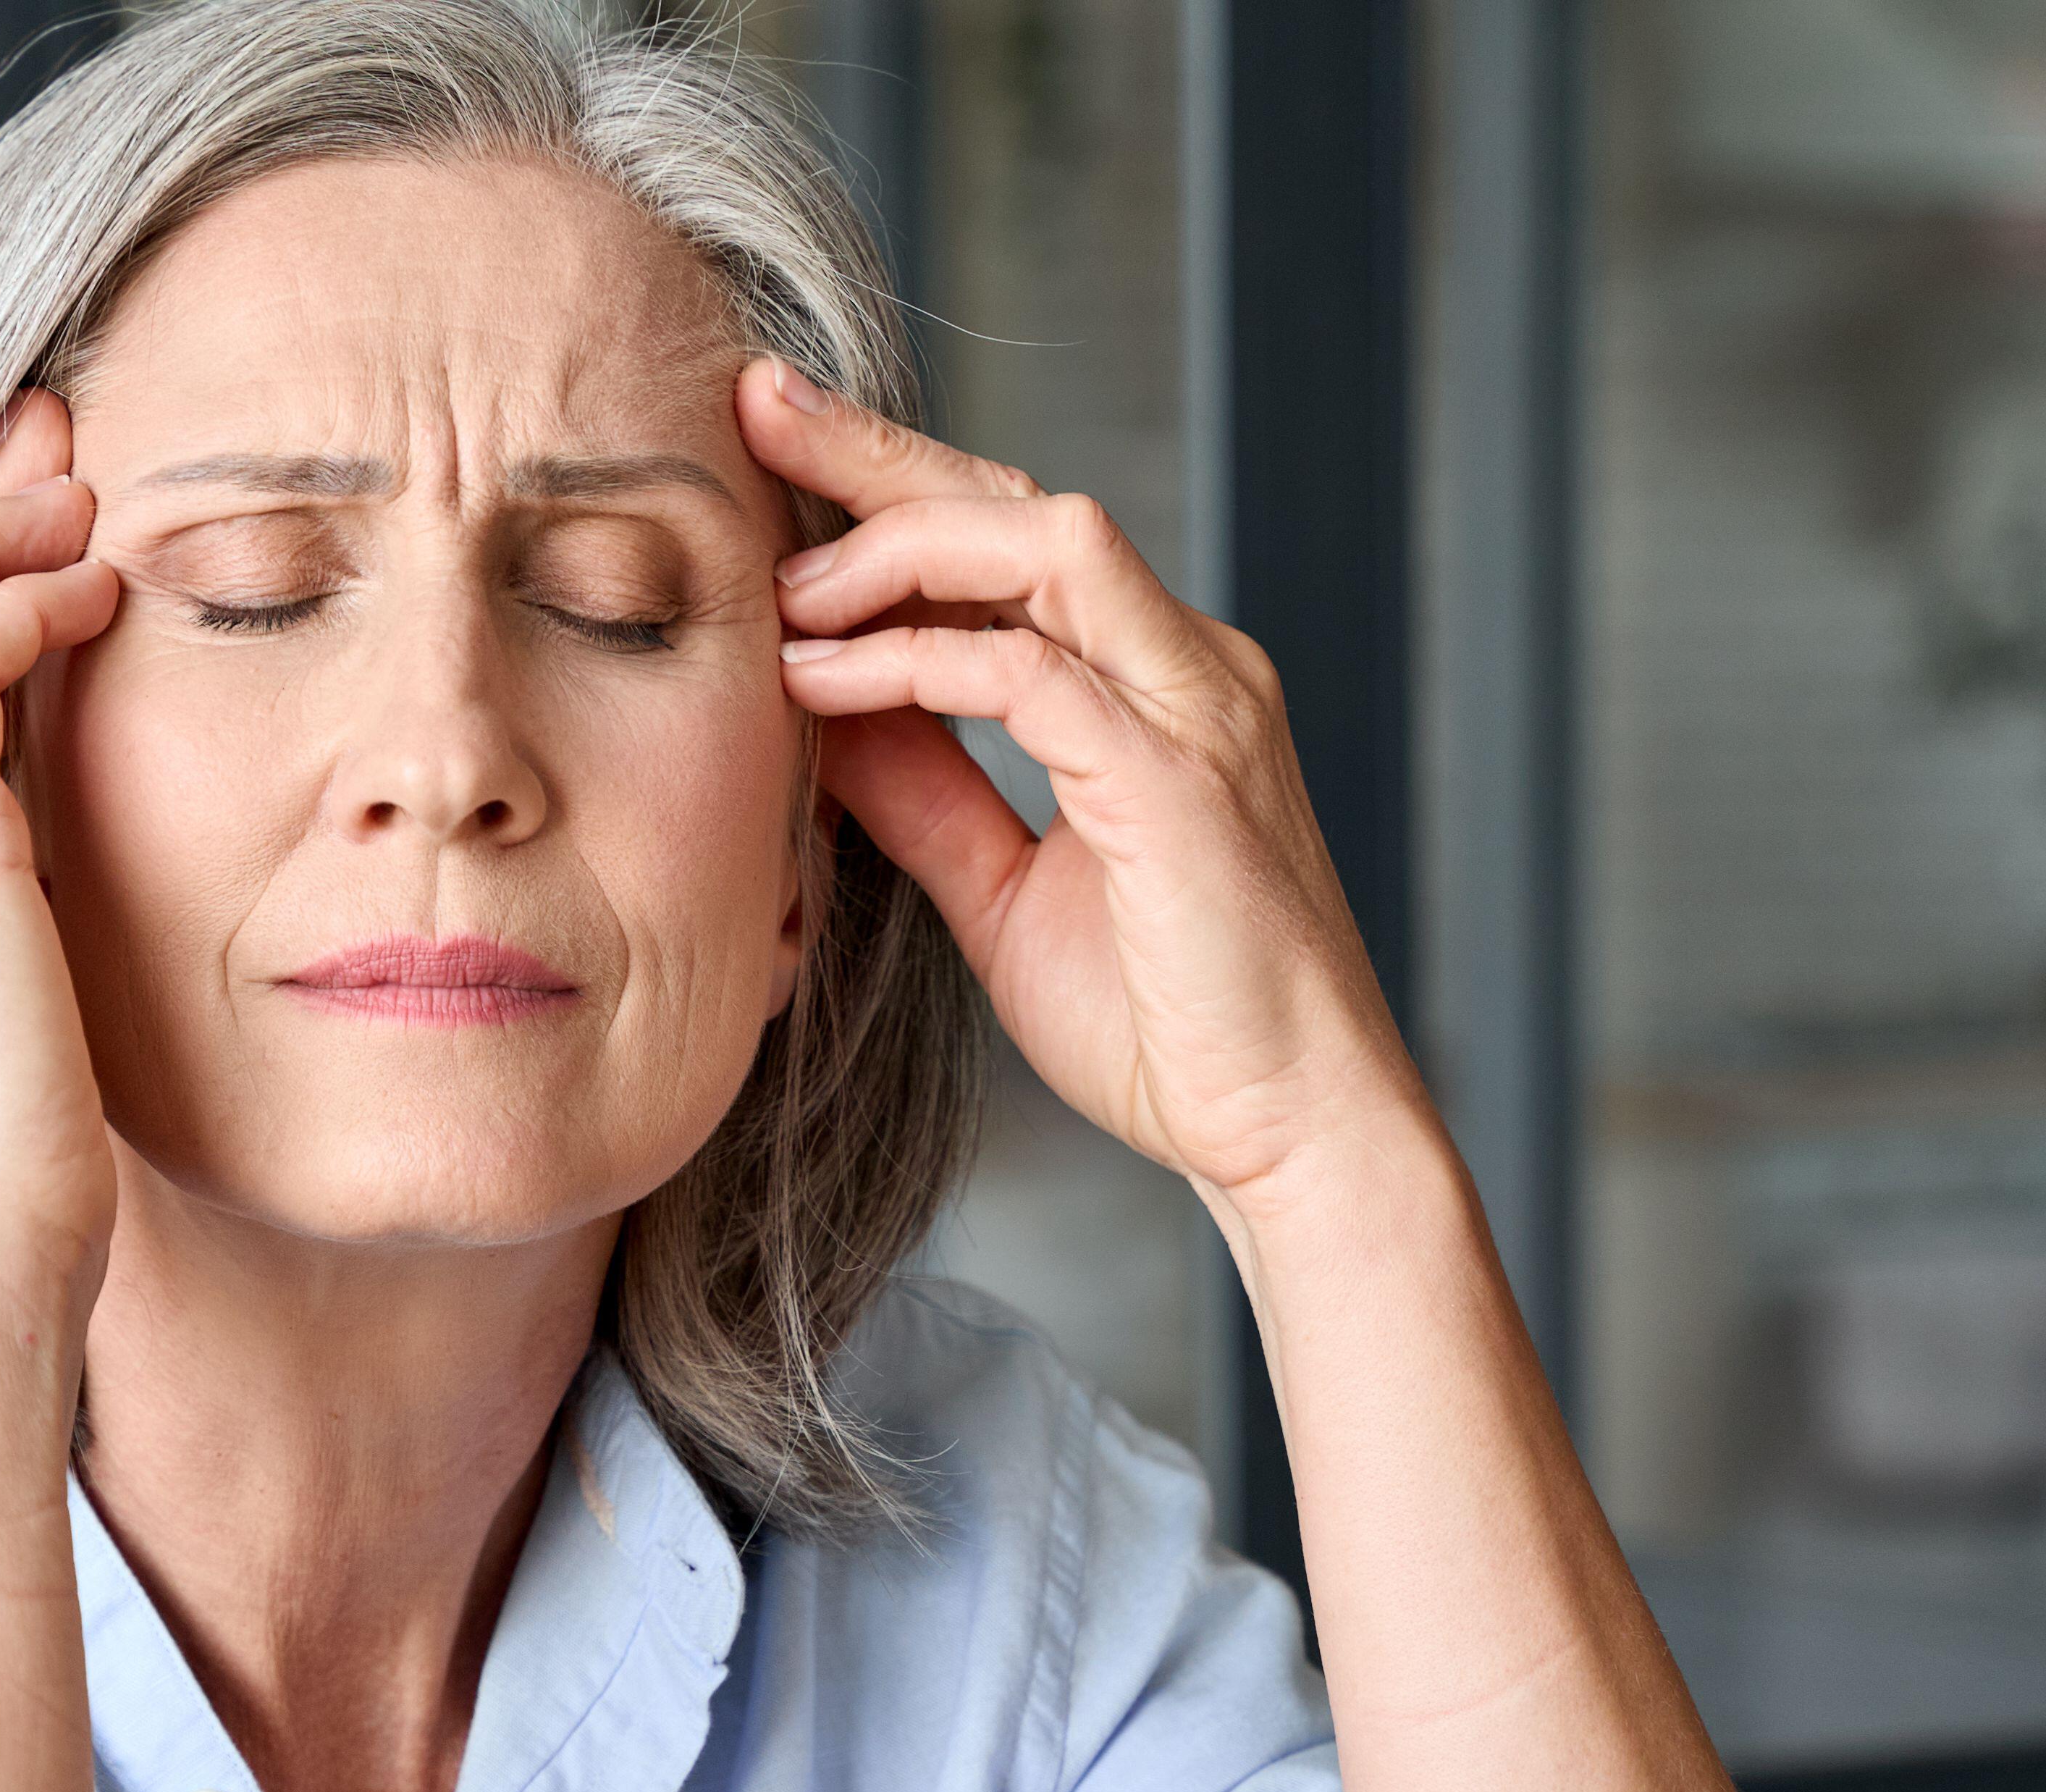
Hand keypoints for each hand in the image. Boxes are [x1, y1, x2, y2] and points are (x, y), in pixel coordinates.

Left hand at [741, 360, 1422, 1202]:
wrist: (1288, 1133)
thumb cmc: (1165, 1028)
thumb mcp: (1003, 895)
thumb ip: (926, 797)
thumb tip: (823, 717)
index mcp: (1152, 689)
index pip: (1016, 541)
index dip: (895, 485)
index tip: (775, 449)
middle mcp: (1185, 671)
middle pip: (1027, 503)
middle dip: (884, 450)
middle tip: (757, 404)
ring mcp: (1194, 714)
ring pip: (1048, 542)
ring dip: (900, 544)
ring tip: (785, 589)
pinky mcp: (1178, 782)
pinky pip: (1036, 672)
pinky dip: (919, 659)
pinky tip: (823, 679)